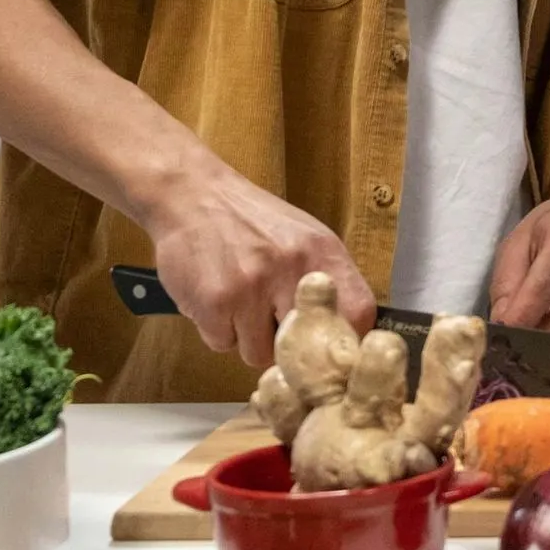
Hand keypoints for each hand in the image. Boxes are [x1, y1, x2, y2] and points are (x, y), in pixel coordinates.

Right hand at [142, 158, 371, 369]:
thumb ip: (326, 281)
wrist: (190, 195)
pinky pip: (222, 344)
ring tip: (237, 301)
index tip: (330, 346)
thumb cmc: (250, 221)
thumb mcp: (302, 237)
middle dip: (287, 346)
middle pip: (305, 347)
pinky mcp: (213, 302)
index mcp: (321, 251)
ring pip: (259, 355)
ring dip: (247, 338)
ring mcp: (250, 286)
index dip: (347, 337)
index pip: (359, 312)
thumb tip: (344, 333)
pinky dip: (216, 329)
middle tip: (270, 319)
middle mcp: (290, 267)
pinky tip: (214, 298)